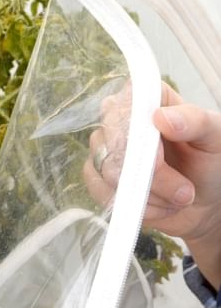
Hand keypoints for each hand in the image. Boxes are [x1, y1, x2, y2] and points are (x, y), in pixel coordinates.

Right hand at [85, 82, 220, 288]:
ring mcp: (106, 151)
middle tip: (185, 190)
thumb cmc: (210, 162)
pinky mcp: (98, 179)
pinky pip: (103, 192)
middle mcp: (120, 122)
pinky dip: (137, 206)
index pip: (126, 103)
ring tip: (177, 198)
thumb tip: (161, 117)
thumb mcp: (214, 137)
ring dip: (149, 193)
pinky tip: (159, 206)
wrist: (203, 202)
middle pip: (115, 142)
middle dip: (154, 174)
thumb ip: (194, 121)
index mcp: (149, 101)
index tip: (164, 156)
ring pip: (109, 171)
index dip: (140, 132)